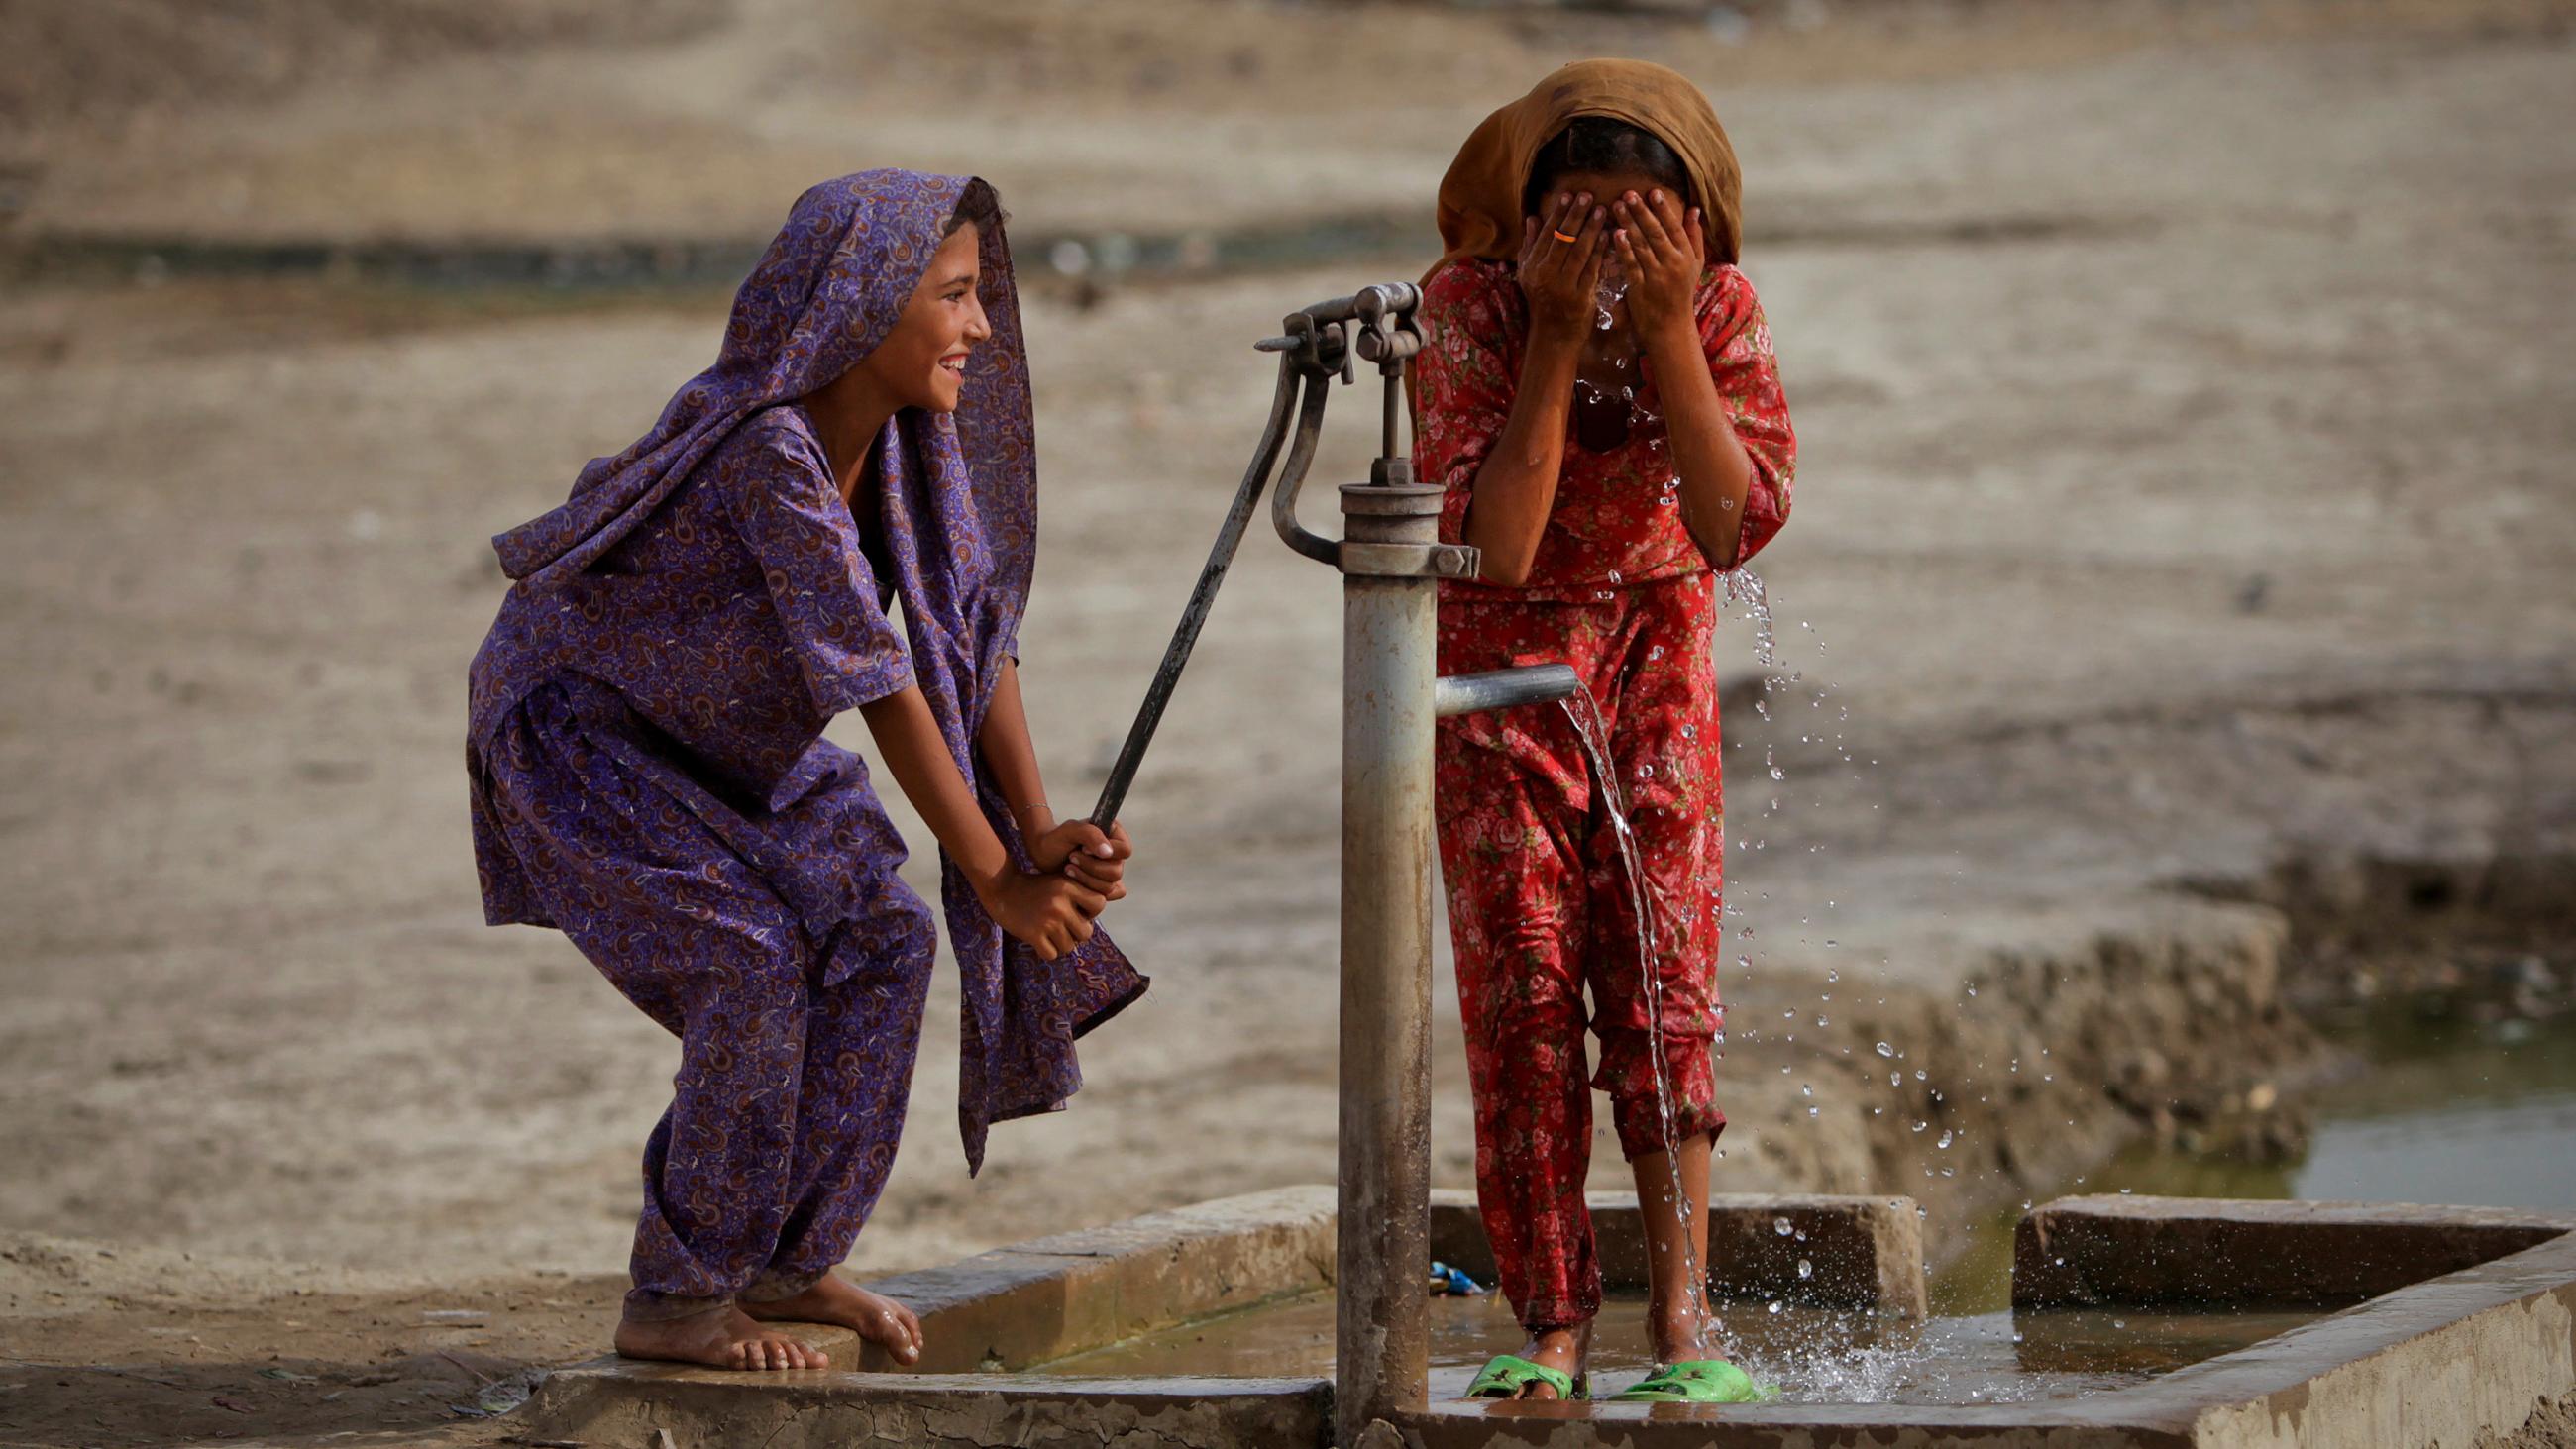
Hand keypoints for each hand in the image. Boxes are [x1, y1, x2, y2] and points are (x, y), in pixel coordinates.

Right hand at [983, 869, 1106, 962]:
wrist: (1003, 888)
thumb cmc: (1037, 886)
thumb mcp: (1062, 880)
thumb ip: (1087, 888)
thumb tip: (1124, 891)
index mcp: (1069, 886)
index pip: (1099, 905)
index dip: (1091, 912)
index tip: (1078, 911)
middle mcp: (1060, 903)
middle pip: (1086, 932)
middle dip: (1076, 933)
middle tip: (1063, 927)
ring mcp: (1047, 920)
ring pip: (1069, 946)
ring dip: (1061, 944)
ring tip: (1050, 934)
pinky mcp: (1033, 934)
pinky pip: (1052, 954)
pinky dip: (1047, 951)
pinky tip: (1040, 940)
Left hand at [1029, 818, 1131, 902]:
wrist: (1042, 855)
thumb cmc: (1055, 839)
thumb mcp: (1070, 831)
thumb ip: (1090, 835)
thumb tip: (1108, 853)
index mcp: (1113, 834)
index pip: (1124, 850)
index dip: (1105, 853)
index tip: (1083, 848)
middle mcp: (1115, 854)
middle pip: (1116, 871)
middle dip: (1090, 867)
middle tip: (1071, 858)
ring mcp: (1109, 871)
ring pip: (1110, 886)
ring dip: (1085, 878)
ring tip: (1068, 868)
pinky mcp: (1102, 886)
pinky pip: (1107, 896)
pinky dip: (1089, 891)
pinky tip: (1073, 882)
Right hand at [1517, 190, 1608, 342]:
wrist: (1553, 335)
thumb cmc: (1542, 300)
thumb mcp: (1529, 274)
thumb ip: (1530, 246)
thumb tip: (1532, 219)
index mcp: (1532, 267)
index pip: (1547, 234)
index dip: (1558, 214)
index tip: (1569, 195)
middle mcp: (1545, 275)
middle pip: (1563, 239)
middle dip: (1576, 216)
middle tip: (1588, 196)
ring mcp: (1563, 287)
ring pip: (1579, 252)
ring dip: (1592, 229)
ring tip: (1602, 210)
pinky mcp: (1581, 297)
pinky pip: (1592, 269)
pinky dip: (1601, 251)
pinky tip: (1609, 236)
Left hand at [1610, 189, 1705, 345]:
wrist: (1670, 326)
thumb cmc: (1681, 292)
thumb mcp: (1695, 264)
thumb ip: (1694, 236)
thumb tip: (1695, 209)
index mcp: (1686, 256)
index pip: (1674, 227)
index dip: (1663, 209)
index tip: (1653, 192)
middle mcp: (1673, 264)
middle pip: (1655, 233)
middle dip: (1642, 212)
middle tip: (1628, 193)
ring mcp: (1656, 276)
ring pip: (1642, 246)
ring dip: (1629, 224)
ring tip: (1617, 206)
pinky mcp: (1640, 287)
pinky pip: (1631, 264)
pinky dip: (1623, 249)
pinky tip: (1615, 234)